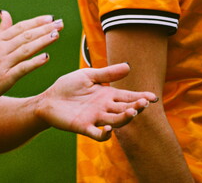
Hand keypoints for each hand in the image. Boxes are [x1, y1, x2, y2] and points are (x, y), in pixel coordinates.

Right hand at [0, 10, 61, 109]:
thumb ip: (0, 30)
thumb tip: (5, 12)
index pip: (19, 27)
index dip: (36, 22)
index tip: (51, 18)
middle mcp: (0, 49)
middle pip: (25, 35)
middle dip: (44, 29)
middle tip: (60, 23)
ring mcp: (2, 63)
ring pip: (25, 49)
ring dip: (42, 41)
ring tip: (56, 36)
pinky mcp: (4, 78)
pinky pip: (21, 68)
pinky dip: (34, 62)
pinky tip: (46, 58)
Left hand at [33, 62, 157, 140]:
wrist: (48, 99)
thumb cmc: (67, 87)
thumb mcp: (88, 76)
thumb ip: (107, 73)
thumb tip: (128, 66)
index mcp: (107, 95)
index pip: (128, 97)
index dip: (141, 97)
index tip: (153, 97)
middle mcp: (104, 108)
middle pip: (125, 109)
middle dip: (136, 107)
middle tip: (144, 103)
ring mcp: (95, 118)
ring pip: (115, 121)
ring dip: (125, 118)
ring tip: (132, 112)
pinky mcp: (84, 127)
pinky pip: (97, 134)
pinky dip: (105, 134)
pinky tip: (108, 128)